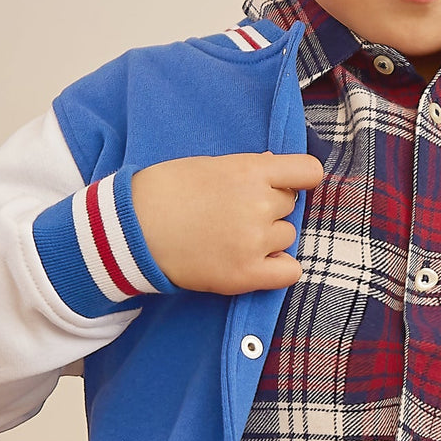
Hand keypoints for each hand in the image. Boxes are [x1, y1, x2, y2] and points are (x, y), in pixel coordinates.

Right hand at [131, 151, 323, 293]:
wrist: (132, 229)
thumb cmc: (165, 191)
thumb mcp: (210, 166)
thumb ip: (249, 168)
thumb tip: (278, 167)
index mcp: (251, 171)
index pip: (308, 171)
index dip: (300, 178)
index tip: (290, 184)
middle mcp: (259, 205)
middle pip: (290, 206)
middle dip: (270, 208)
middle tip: (235, 213)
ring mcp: (254, 241)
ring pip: (286, 237)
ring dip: (268, 237)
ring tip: (232, 236)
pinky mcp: (246, 274)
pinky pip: (289, 272)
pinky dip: (278, 267)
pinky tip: (256, 261)